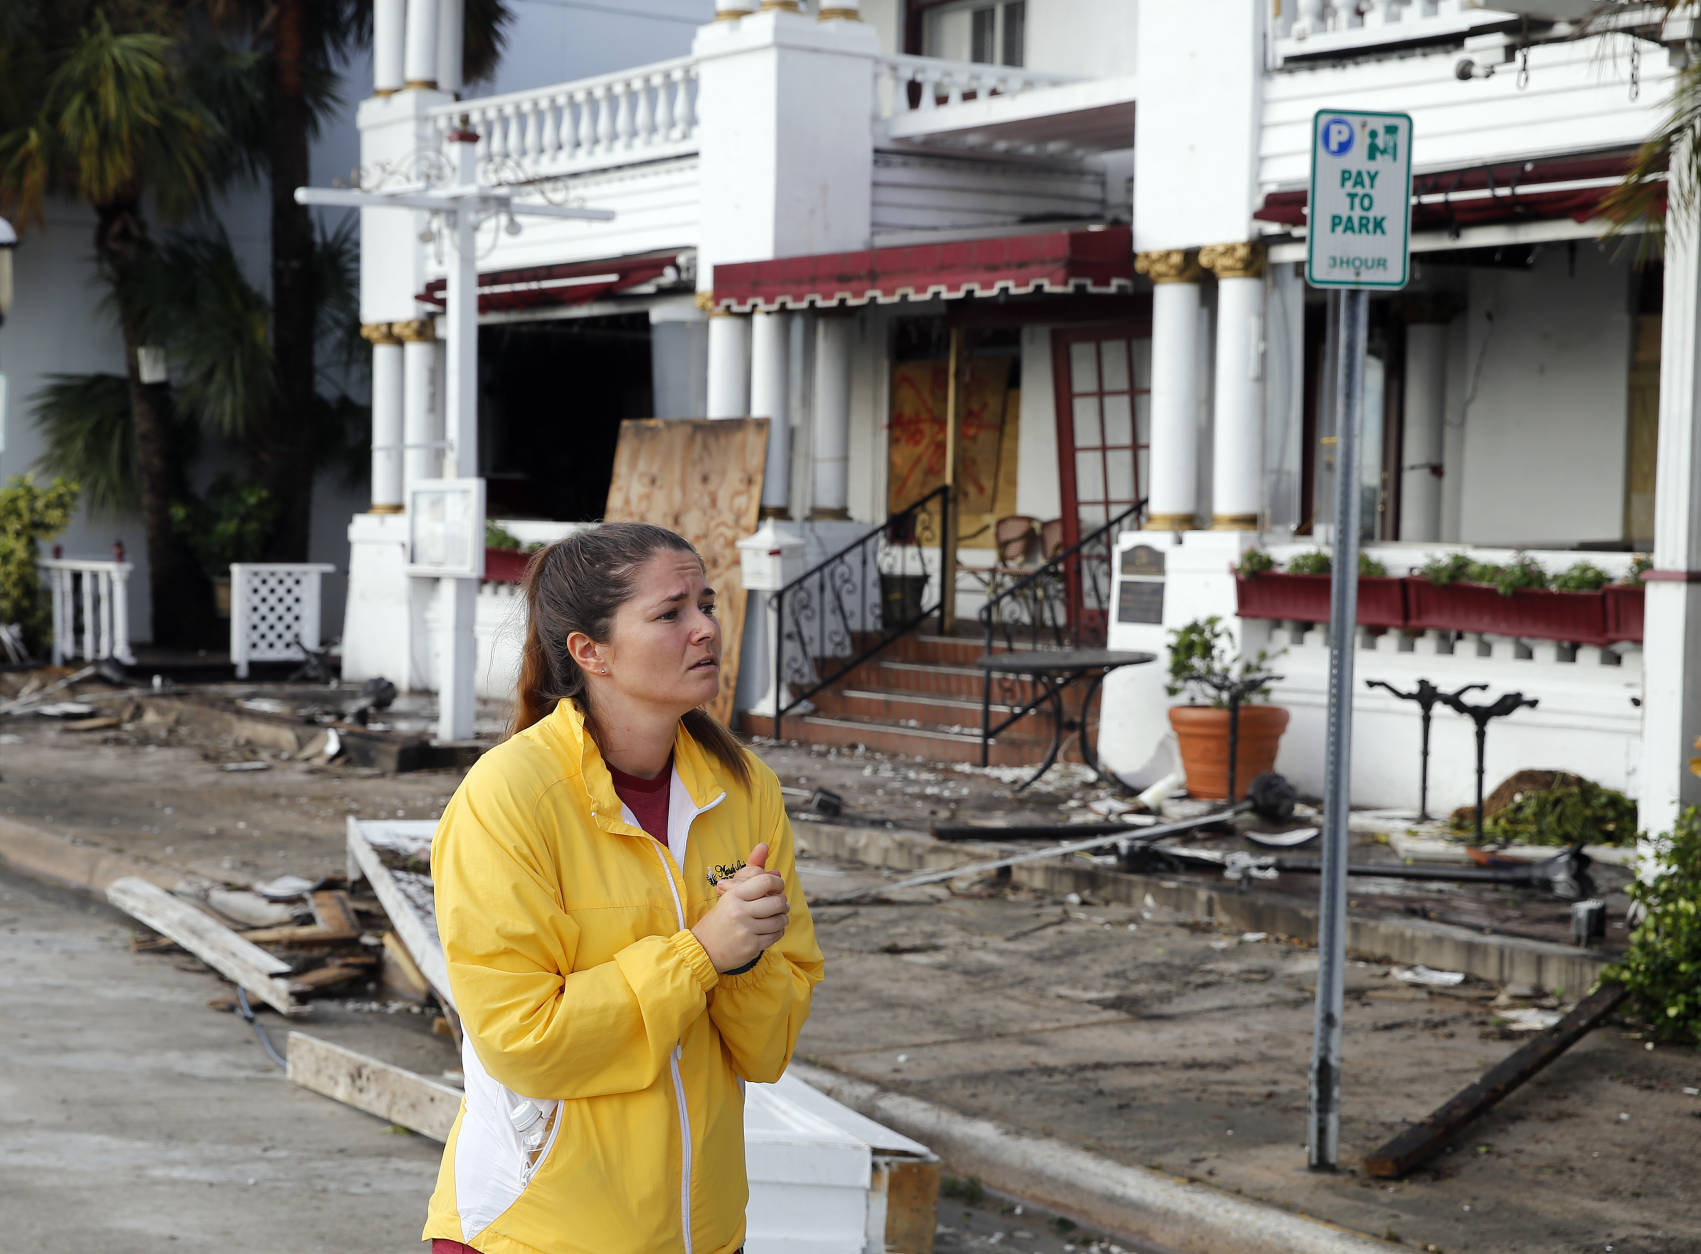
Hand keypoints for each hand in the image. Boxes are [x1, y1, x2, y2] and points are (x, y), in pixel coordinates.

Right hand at [693, 846, 788, 973]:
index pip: (765, 882)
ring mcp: (746, 930)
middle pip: (777, 902)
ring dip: (782, 918)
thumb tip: (764, 846)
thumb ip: (750, 871)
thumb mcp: (729, 894)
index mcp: (733, 895)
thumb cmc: (719, 919)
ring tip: (777, 917)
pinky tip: (772, 929)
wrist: (702, 949)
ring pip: (779, 920)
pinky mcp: (751, 946)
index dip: (778, 883)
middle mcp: (740, 911)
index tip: (777, 887)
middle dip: (782, 903)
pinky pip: (776, 935)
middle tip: (780, 904)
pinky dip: (778, 931)